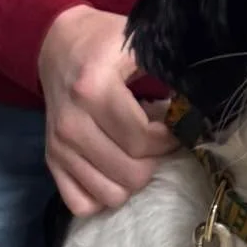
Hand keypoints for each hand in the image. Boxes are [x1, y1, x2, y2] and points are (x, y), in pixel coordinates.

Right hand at [37, 5, 178, 215]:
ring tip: (135, 152)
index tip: (174, 126)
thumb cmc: (104, 42)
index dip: (170, 139)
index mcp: (93, 90)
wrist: (57, 44)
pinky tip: (113, 168)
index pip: (143, 140)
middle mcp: (71, 124)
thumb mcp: (138, 43)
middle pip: (131, 173)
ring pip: (111, 195)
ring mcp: (57, 146)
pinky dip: (102, 193)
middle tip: (156, 139)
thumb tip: (195, 110)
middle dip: (154, 159)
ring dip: (132, 178)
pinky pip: (82, 203)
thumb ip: (168, 73)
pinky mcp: (50, 160)